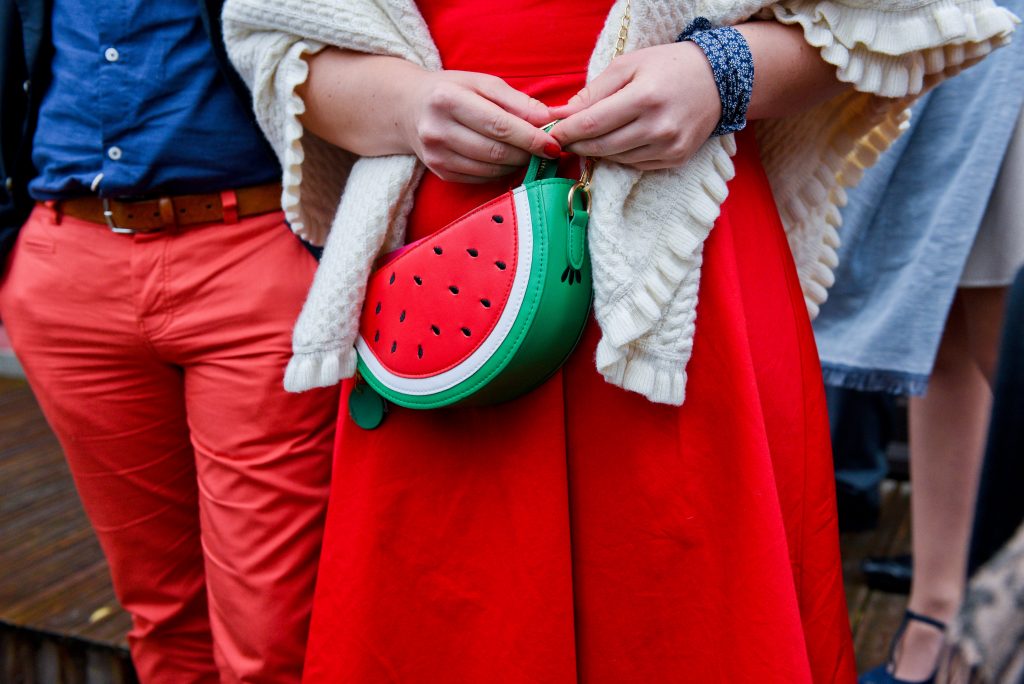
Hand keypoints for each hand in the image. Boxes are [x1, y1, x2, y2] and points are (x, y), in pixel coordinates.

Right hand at [401, 70, 560, 182]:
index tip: (554, 144)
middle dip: (527, 153)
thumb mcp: (483, 83)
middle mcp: (437, 130)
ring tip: (526, 153)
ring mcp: (436, 155)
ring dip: (516, 164)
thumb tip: (548, 119)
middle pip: (496, 151)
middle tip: (545, 150)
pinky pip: (481, 178)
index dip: (530, 138)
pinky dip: (500, 172)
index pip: (499, 125)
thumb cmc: (453, 91)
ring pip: (490, 169)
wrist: (411, 107)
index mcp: (448, 100)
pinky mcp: (440, 172)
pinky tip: (506, 160)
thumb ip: (517, 101)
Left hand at [549, 42, 720, 170]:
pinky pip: (636, 165)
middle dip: (577, 145)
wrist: (718, 79)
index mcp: (644, 97)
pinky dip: (620, 156)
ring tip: (587, 140)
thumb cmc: (667, 66)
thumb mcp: (628, 65)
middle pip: (601, 146)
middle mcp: (658, 127)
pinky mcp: (676, 159)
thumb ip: (594, 91)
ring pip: (617, 159)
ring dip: (597, 152)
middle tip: (563, 140)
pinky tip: (615, 143)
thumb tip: (561, 114)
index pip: (593, 124)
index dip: (567, 132)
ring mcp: (669, 146)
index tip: (551, 133)